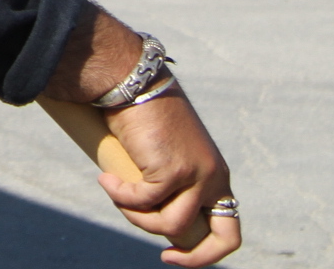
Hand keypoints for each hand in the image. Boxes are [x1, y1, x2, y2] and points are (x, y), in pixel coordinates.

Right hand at [101, 91, 240, 265]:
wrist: (134, 82)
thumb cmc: (144, 112)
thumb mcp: (166, 153)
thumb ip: (167, 181)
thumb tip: (147, 211)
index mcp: (215, 175)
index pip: (228, 228)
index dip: (206, 251)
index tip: (173, 250)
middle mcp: (213, 177)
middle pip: (221, 238)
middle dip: (194, 257)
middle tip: (166, 256)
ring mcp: (196, 175)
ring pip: (170, 224)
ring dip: (137, 218)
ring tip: (115, 193)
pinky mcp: (173, 170)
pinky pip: (143, 201)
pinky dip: (119, 196)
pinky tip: (105, 179)